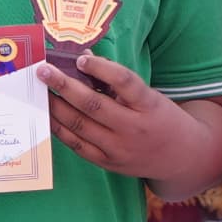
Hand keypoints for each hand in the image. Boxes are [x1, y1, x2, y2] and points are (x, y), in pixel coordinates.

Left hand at [39, 52, 215, 185]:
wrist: (181, 157)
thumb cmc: (161, 118)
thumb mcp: (149, 96)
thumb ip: (117, 81)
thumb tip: (83, 59)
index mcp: (148, 105)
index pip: (124, 82)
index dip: (101, 68)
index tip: (80, 59)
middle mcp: (134, 128)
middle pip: (93, 104)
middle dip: (63, 86)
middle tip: (43, 71)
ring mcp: (119, 149)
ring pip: (80, 125)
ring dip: (56, 107)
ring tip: (41, 91)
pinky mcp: (108, 163)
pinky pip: (78, 145)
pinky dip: (61, 129)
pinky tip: (50, 115)